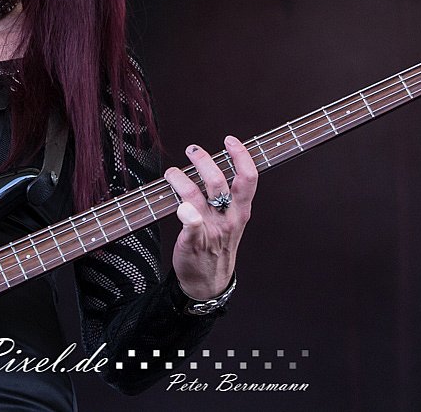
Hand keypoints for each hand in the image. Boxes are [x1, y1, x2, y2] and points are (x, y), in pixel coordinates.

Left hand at [165, 135, 257, 298]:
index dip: (241, 156)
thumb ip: (230, 195)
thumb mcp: (233, 220)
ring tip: (172, 172)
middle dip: (204, 161)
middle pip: (218, 182)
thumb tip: (216, 164)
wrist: (210, 281)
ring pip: (196, 196)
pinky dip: (185, 215)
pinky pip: (190, 226)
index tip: (230, 140)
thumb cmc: (219, 244)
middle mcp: (227, 218)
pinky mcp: (193, 242)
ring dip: (181, 178)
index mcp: (240, 210)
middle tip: (192, 150)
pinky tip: (180, 207)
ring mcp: (210, 230)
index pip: (248, 178)